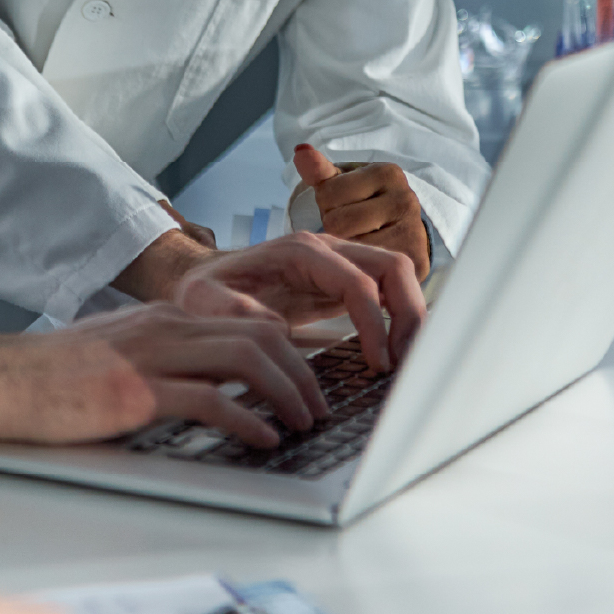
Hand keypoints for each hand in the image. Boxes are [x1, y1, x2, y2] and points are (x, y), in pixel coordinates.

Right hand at [0, 306, 323, 448]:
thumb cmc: (47, 376)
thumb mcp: (115, 354)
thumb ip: (161, 361)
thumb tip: (205, 389)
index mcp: (163, 318)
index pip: (248, 320)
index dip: (292, 349)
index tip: (311, 380)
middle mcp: (163, 327)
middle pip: (261, 334)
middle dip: (304, 371)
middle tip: (320, 406)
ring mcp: (149, 356)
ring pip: (246, 359)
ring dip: (287, 393)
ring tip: (303, 423)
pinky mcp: (133, 391)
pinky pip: (208, 400)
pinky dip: (246, 420)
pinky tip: (263, 439)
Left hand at [162, 228, 424, 372]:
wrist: (204, 283)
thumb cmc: (203, 291)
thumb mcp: (202, 300)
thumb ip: (231, 310)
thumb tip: (274, 328)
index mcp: (300, 251)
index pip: (358, 281)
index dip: (374, 323)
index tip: (377, 364)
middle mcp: (327, 249)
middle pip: (394, 267)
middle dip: (408, 315)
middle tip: (405, 364)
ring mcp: (339, 263)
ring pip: (398, 277)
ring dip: (410, 317)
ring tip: (405, 363)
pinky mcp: (343, 283)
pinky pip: (386, 293)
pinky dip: (399, 320)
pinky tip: (394, 356)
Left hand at [291, 144, 433, 276]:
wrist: (401, 228)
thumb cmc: (363, 201)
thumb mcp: (340, 182)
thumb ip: (319, 170)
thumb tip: (301, 152)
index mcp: (387, 172)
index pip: (328, 194)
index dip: (326, 204)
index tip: (343, 204)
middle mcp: (406, 200)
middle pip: (337, 224)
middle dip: (334, 226)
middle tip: (349, 225)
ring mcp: (414, 232)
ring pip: (351, 249)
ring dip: (347, 249)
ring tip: (359, 239)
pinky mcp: (417, 262)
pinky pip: (369, 270)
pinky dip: (362, 267)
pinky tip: (367, 258)